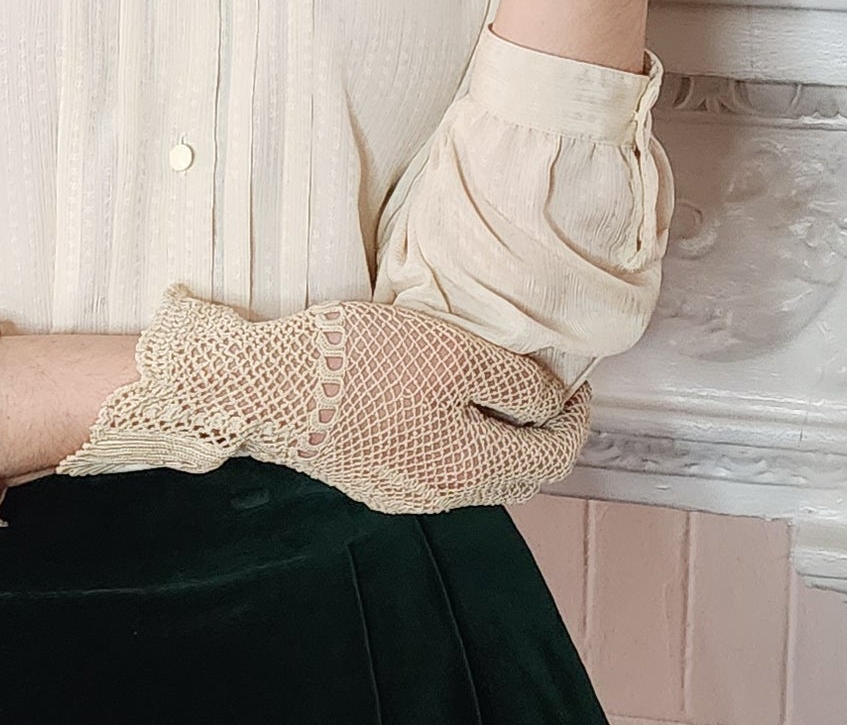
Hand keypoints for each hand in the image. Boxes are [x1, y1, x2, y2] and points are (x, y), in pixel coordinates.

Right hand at [57, 286, 590, 514]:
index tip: (578, 382)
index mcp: (471, 465)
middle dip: (544, 435)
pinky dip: (461, 441)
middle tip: (551, 388)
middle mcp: (441, 493)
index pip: (552, 457)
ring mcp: (402, 492)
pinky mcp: (370, 477)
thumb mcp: (456, 353)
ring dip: (501, 438)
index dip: (576, 419)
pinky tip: (446, 404)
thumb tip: (553, 399)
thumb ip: (516, 381)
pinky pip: (437, 466)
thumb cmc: (362, 363)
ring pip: (476, 472)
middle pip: (518, 474)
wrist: (268, 388)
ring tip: (502, 388)